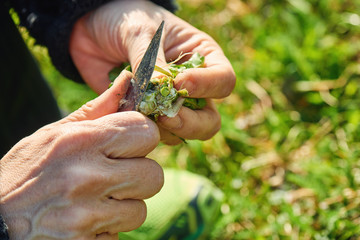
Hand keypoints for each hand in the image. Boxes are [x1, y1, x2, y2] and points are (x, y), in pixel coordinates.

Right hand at [0, 71, 162, 239]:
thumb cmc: (26, 172)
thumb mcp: (54, 134)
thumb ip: (97, 110)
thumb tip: (128, 80)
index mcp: (81, 142)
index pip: (146, 132)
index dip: (143, 137)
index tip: (132, 144)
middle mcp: (86, 177)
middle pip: (153, 174)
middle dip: (139, 175)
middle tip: (117, 175)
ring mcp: (86, 215)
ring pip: (140, 209)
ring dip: (124, 205)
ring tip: (97, 200)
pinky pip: (120, 234)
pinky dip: (108, 227)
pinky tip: (86, 219)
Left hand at [69, 0, 235, 144]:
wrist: (93, 29)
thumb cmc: (126, 19)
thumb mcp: (141, 31)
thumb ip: (151, 61)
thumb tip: (161, 92)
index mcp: (203, 58)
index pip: (223, 81)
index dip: (206, 86)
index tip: (179, 83)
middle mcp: (193, 87)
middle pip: (209, 120)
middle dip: (191, 123)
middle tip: (166, 116)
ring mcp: (170, 105)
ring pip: (183, 133)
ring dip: (164, 129)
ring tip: (140, 112)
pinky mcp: (148, 116)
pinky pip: (154, 134)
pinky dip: (142, 130)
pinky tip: (126, 114)